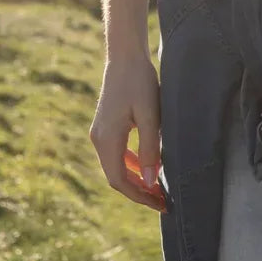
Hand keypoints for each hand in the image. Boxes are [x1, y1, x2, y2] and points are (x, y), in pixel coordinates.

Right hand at [89, 51, 167, 212]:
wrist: (125, 57)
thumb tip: (151, 182)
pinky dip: (131, 164)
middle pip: (116, 177)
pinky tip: (147, 167)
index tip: (160, 203)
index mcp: (106, 139)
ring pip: (116, 166)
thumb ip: (150, 149)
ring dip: (135, 179)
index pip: (119, 180)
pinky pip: (117, 154)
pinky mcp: (106, 126)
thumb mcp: (150, 115)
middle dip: (139, 191)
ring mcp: (100, 133)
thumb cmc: (140, 82)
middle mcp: (98, 139)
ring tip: (157, 189)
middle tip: (163, 201)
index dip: (139, 195)